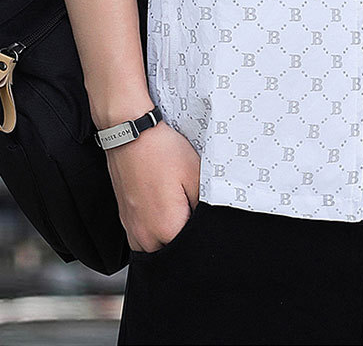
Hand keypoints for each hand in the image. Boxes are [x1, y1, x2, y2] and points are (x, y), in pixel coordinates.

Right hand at [104, 119, 200, 252]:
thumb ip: (205, 207)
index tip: (210, 225)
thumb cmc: (162, 152)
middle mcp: (145, 238)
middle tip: (195, 215)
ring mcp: (132, 231)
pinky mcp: (126, 221)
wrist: (129, 135)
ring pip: (157, 251)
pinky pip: (144, 241)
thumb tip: (210, 225)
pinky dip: (156, 234)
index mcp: (167, 230)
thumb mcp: (195, 175)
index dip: (204, 239)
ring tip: (180, 213)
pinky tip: (165, 212)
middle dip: (187, 242)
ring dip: (169, 240)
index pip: (192, 250)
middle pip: (173, 254)